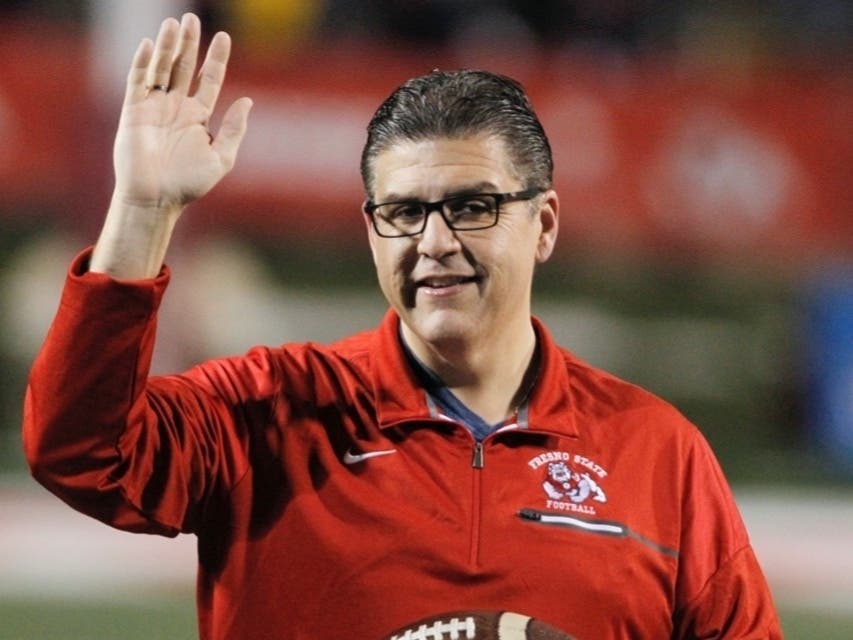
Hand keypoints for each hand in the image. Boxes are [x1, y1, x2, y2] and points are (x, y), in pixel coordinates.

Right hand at [113, 13, 251, 210]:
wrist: (157, 198)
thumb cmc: (189, 184)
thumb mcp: (221, 157)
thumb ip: (233, 129)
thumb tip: (248, 101)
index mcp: (198, 116)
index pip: (209, 79)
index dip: (216, 58)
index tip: (224, 36)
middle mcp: (176, 107)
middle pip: (184, 66)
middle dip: (188, 43)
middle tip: (191, 18)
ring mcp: (154, 107)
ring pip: (162, 69)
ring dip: (167, 46)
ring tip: (173, 23)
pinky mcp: (134, 111)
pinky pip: (138, 81)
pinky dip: (143, 63)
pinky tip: (150, 45)